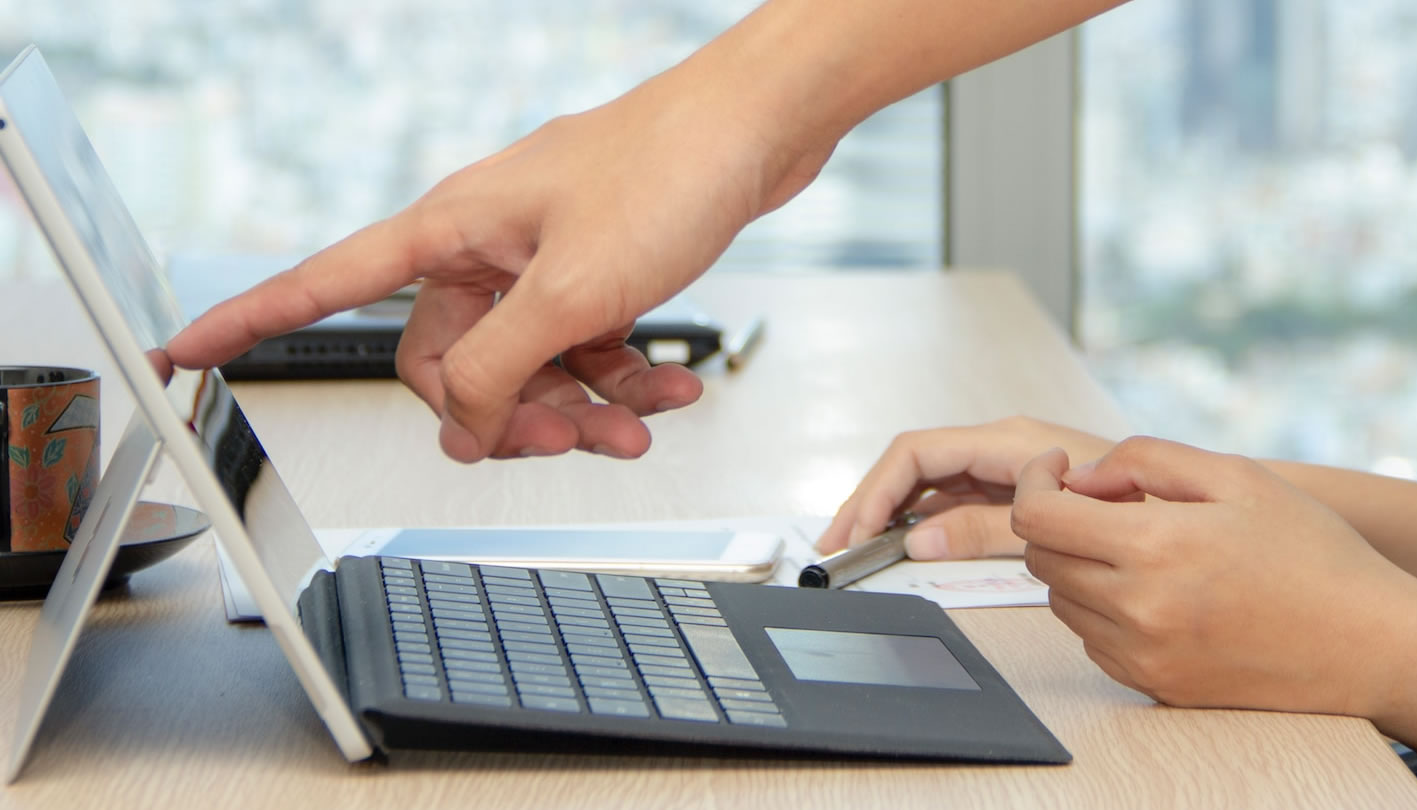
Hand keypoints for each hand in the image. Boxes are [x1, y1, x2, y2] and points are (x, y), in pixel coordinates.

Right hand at [166, 62, 837, 461]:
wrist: (758, 129)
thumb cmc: (668, 172)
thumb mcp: (574, 292)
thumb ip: (501, 369)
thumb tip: (461, 426)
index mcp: (450, 232)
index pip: (321, 283)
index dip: (246, 320)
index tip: (181, 349)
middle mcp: (486, 247)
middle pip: (453, 363)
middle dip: (511, 415)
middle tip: (568, 442)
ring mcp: (542, 261)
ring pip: (530, 367)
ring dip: (583, 408)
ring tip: (642, 424)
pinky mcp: (594, 272)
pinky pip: (585, 348)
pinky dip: (626, 377)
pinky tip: (674, 388)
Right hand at [815, 416, 1115, 558]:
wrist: (1186, 503)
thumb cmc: (1133, 500)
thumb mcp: (1051, 519)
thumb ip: (981, 529)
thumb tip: (918, 540)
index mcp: (1006, 440)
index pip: (916, 453)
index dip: (877, 491)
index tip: (856, 531)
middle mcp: (999, 445)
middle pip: (911, 465)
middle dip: (869, 502)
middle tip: (837, 544)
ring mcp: (1003, 464)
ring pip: (927, 481)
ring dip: (889, 510)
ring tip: (859, 546)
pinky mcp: (1012, 486)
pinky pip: (951, 496)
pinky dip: (920, 517)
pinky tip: (905, 542)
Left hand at [1012, 438, 1416, 727]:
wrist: (1368, 642)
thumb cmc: (1310, 552)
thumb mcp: (1234, 475)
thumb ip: (1142, 459)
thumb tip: (1079, 477)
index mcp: (1154, 546)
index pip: (1036, 518)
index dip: (1033, 482)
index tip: (1056, 469)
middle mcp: (1138, 608)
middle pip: (1040, 558)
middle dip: (1058, 520)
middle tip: (1109, 503)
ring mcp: (1142, 655)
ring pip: (1060, 600)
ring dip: (1078, 565)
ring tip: (1138, 548)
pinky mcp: (1152, 685)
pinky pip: (1091, 640)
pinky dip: (1103, 609)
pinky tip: (1153, 592)